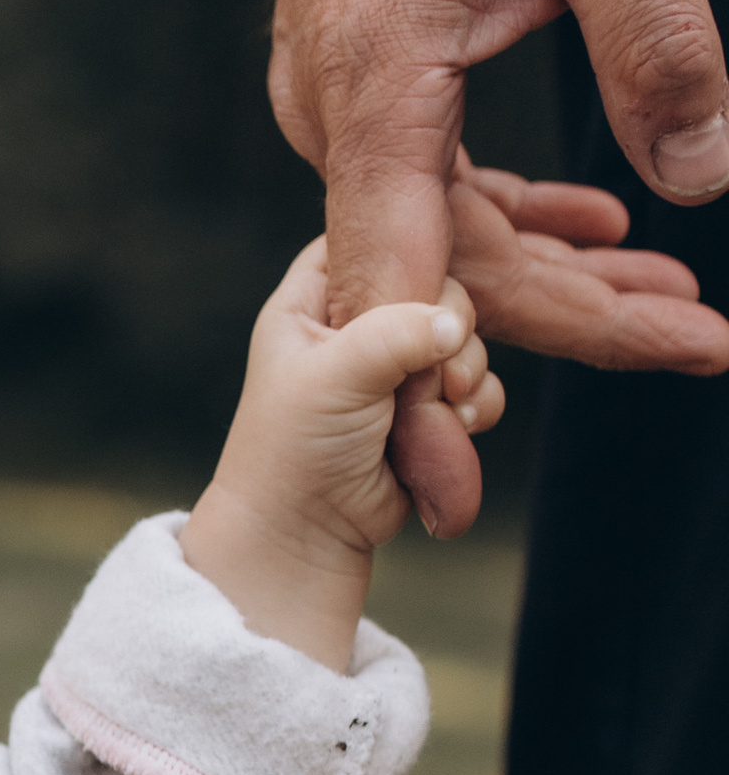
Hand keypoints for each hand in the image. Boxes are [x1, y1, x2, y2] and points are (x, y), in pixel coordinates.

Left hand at [181, 241, 498, 667]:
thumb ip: (397, 332)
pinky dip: (476, 406)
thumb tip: (457, 323)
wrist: (303, 534)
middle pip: (435, 287)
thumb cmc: (296, 449)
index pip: (370, 240)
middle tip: (434, 377)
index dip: (405, 253)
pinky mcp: (428, 410)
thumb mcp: (337, 374)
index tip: (427, 283)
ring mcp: (395, 370)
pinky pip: (478, 386)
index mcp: (312, 300)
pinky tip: (455, 429)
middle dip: (449, 331)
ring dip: (466, 373)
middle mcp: (356, 327)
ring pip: (464, 338)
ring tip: (439, 407)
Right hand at [275, 0, 728, 535]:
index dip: (441, 396)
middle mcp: (333, 113)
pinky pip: (434, 186)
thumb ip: (662, 44)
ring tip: (684, 317)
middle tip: (705, 349)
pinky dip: (521, 224)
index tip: (471, 490)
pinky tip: (611, 233)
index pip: (404, 287)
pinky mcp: (362, 75)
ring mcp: (339, 98)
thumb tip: (710, 181)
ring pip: (446, 238)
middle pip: (445, 277)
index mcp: (373, 87)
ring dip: (559, 283)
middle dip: (572, 330)